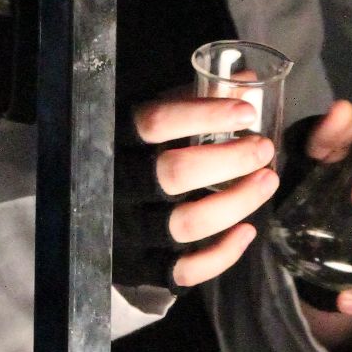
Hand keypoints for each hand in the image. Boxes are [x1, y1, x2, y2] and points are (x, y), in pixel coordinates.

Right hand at [124, 93, 279, 289]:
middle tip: (263, 149)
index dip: (205, 114)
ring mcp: (130, 231)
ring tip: (267, 181)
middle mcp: (117, 187)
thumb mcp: (150, 118)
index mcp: (115, 140)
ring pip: (187, 223)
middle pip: (175, 173)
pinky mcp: (143, 268)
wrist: (84, 216)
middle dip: (230, 160)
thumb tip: (248, 81)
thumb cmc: (133, 155)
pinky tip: (247, 231)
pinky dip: (222, 254)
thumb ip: (192, 100)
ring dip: (236, 202)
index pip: (156, 122)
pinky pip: (186, 270)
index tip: (246, 112)